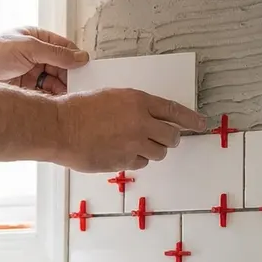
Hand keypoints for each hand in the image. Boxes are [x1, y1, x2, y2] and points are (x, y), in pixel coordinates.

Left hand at [0, 27, 87, 93]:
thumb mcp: (27, 47)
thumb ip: (56, 53)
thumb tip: (80, 57)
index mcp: (35, 38)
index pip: (63, 46)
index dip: (75, 57)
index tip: (86, 69)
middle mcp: (33, 54)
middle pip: (60, 66)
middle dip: (69, 76)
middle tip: (79, 87)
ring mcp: (29, 72)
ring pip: (53, 82)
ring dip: (61, 89)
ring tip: (69, 97)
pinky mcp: (24, 90)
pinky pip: (44, 94)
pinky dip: (52, 98)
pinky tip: (58, 103)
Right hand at [54, 88, 209, 171]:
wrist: (60, 127)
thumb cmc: (79, 109)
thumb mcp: (111, 97)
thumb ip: (135, 107)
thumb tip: (150, 119)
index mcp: (138, 101)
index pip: (175, 111)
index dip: (191, 119)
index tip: (202, 124)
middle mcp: (141, 122)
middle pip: (171, 137)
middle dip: (169, 138)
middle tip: (162, 138)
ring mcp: (133, 144)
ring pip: (158, 153)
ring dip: (151, 150)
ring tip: (134, 144)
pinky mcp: (124, 161)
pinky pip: (141, 164)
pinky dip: (135, 160)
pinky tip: (120, 151)